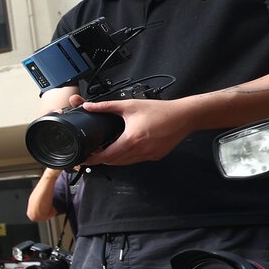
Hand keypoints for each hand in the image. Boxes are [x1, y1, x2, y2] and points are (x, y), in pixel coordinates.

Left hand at [77, 97, 194, 165]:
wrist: (184, 116)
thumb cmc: (160, 110)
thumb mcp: (130, 106)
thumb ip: (106, 106)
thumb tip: (89, 106)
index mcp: (132, 140)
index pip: (107, 156)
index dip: (93, 159)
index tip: (84, 159)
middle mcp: (140, 151)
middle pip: (114, 162)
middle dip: (102, 159)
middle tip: (95, 152)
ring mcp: (149, 156)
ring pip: (125, 163)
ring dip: (115, 159)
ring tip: (108, 149)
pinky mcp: (155, 156)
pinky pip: (136, 160)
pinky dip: (128, 157)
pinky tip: (126, 148)